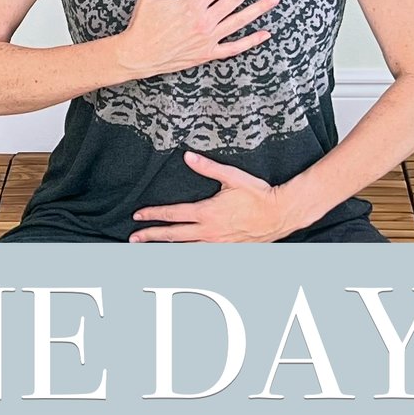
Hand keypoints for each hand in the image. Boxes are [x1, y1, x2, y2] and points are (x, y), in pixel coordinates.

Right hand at [112, 0, 280, 78]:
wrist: (138, 54)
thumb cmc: (143, 23)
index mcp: (192, 5)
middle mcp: (204, 21)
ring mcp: (208, 39)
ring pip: (240, 21)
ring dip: (259, 9)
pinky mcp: (207, 54)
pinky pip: (234, 48)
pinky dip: (251, 41)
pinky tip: (265, 34)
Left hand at [131, 151, 294, 241]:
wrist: (280, 214)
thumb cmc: (258, 195)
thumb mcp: (232, 176)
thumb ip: (208, 167)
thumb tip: (188, 157)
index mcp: (207, 212)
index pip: (173, 214)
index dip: (153, 214)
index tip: (138, 215)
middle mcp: (209, 231)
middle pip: (173, 236)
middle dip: (151, 236)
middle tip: (134, 239)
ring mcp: (217, 243)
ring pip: (185, 249)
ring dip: (166, 249)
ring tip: (150, 251)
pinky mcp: (227, 250)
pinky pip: (202, 255)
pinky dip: (188, 256)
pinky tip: (181, 257)